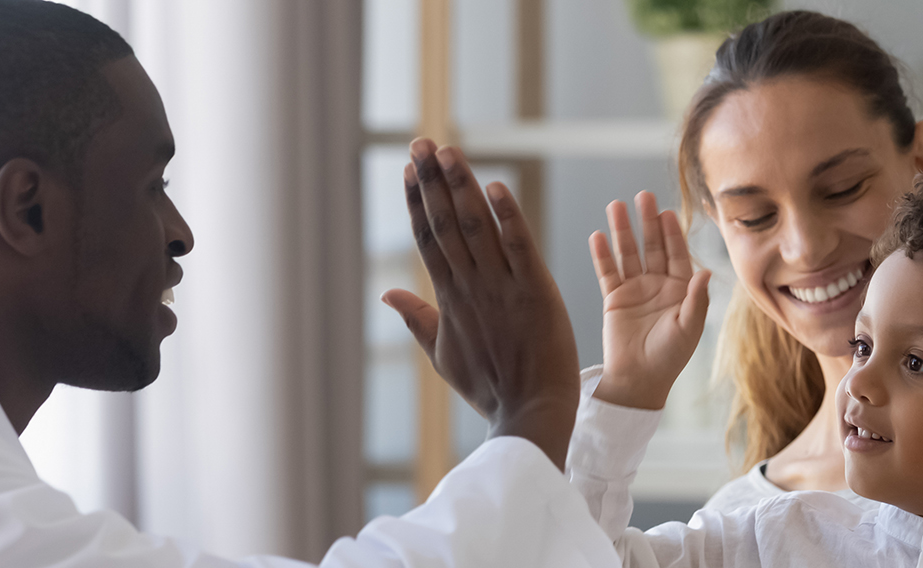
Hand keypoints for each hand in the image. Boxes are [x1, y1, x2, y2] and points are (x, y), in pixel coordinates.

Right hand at [380, 139, 581, 469]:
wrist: (531, 413)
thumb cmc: (490, 387)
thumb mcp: (443, 355)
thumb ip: (416, 319)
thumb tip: (386, 293)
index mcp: (449, 298)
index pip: (428, 239)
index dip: (417, 202)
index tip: (407, 169)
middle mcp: (470, 286)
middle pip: (446, 224)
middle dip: (431, 181)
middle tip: (421, 143)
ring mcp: (501, 288)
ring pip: (476, 227)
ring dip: (461, 187)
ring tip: (447, 152)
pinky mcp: (536, 291)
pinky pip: (519, 247)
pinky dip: (508, 217)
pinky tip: (495, 186)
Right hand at [589, 191, 710, 409]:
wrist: (639, 380)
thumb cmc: (669, 357)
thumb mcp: (688, 328)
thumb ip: (696, 299)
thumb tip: (705, 272)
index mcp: (681, 289)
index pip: (677, 254)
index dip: (672, 233)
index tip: (667, 212)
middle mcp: (658, 284)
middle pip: (652, 246)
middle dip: (648, 222)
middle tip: (643, 197)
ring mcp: (635, 289)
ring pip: (628, 253)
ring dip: (622, 230)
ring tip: (615, 206)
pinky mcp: (614, 298)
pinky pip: (607, 271)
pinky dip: (602, 254)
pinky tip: (598, 236)